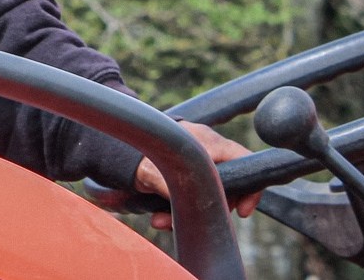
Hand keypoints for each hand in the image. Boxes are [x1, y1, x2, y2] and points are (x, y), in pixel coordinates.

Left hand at [134, 121, 259, 229]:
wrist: (112, 149)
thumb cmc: (135, 154)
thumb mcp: (157, 174)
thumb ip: (180, 191)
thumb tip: (197, 210)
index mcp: (207, 141)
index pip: (244, 159)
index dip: (251, 188)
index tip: (242, 212)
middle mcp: (205, 147)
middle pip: (227, 182)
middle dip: (211, 207)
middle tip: (195, 222)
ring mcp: (194, 158)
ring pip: (206, 190)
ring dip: (188, 211)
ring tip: (161, 222)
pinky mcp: (183, 169)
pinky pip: (190, 191)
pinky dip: (177, 206)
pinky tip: (159, 218)